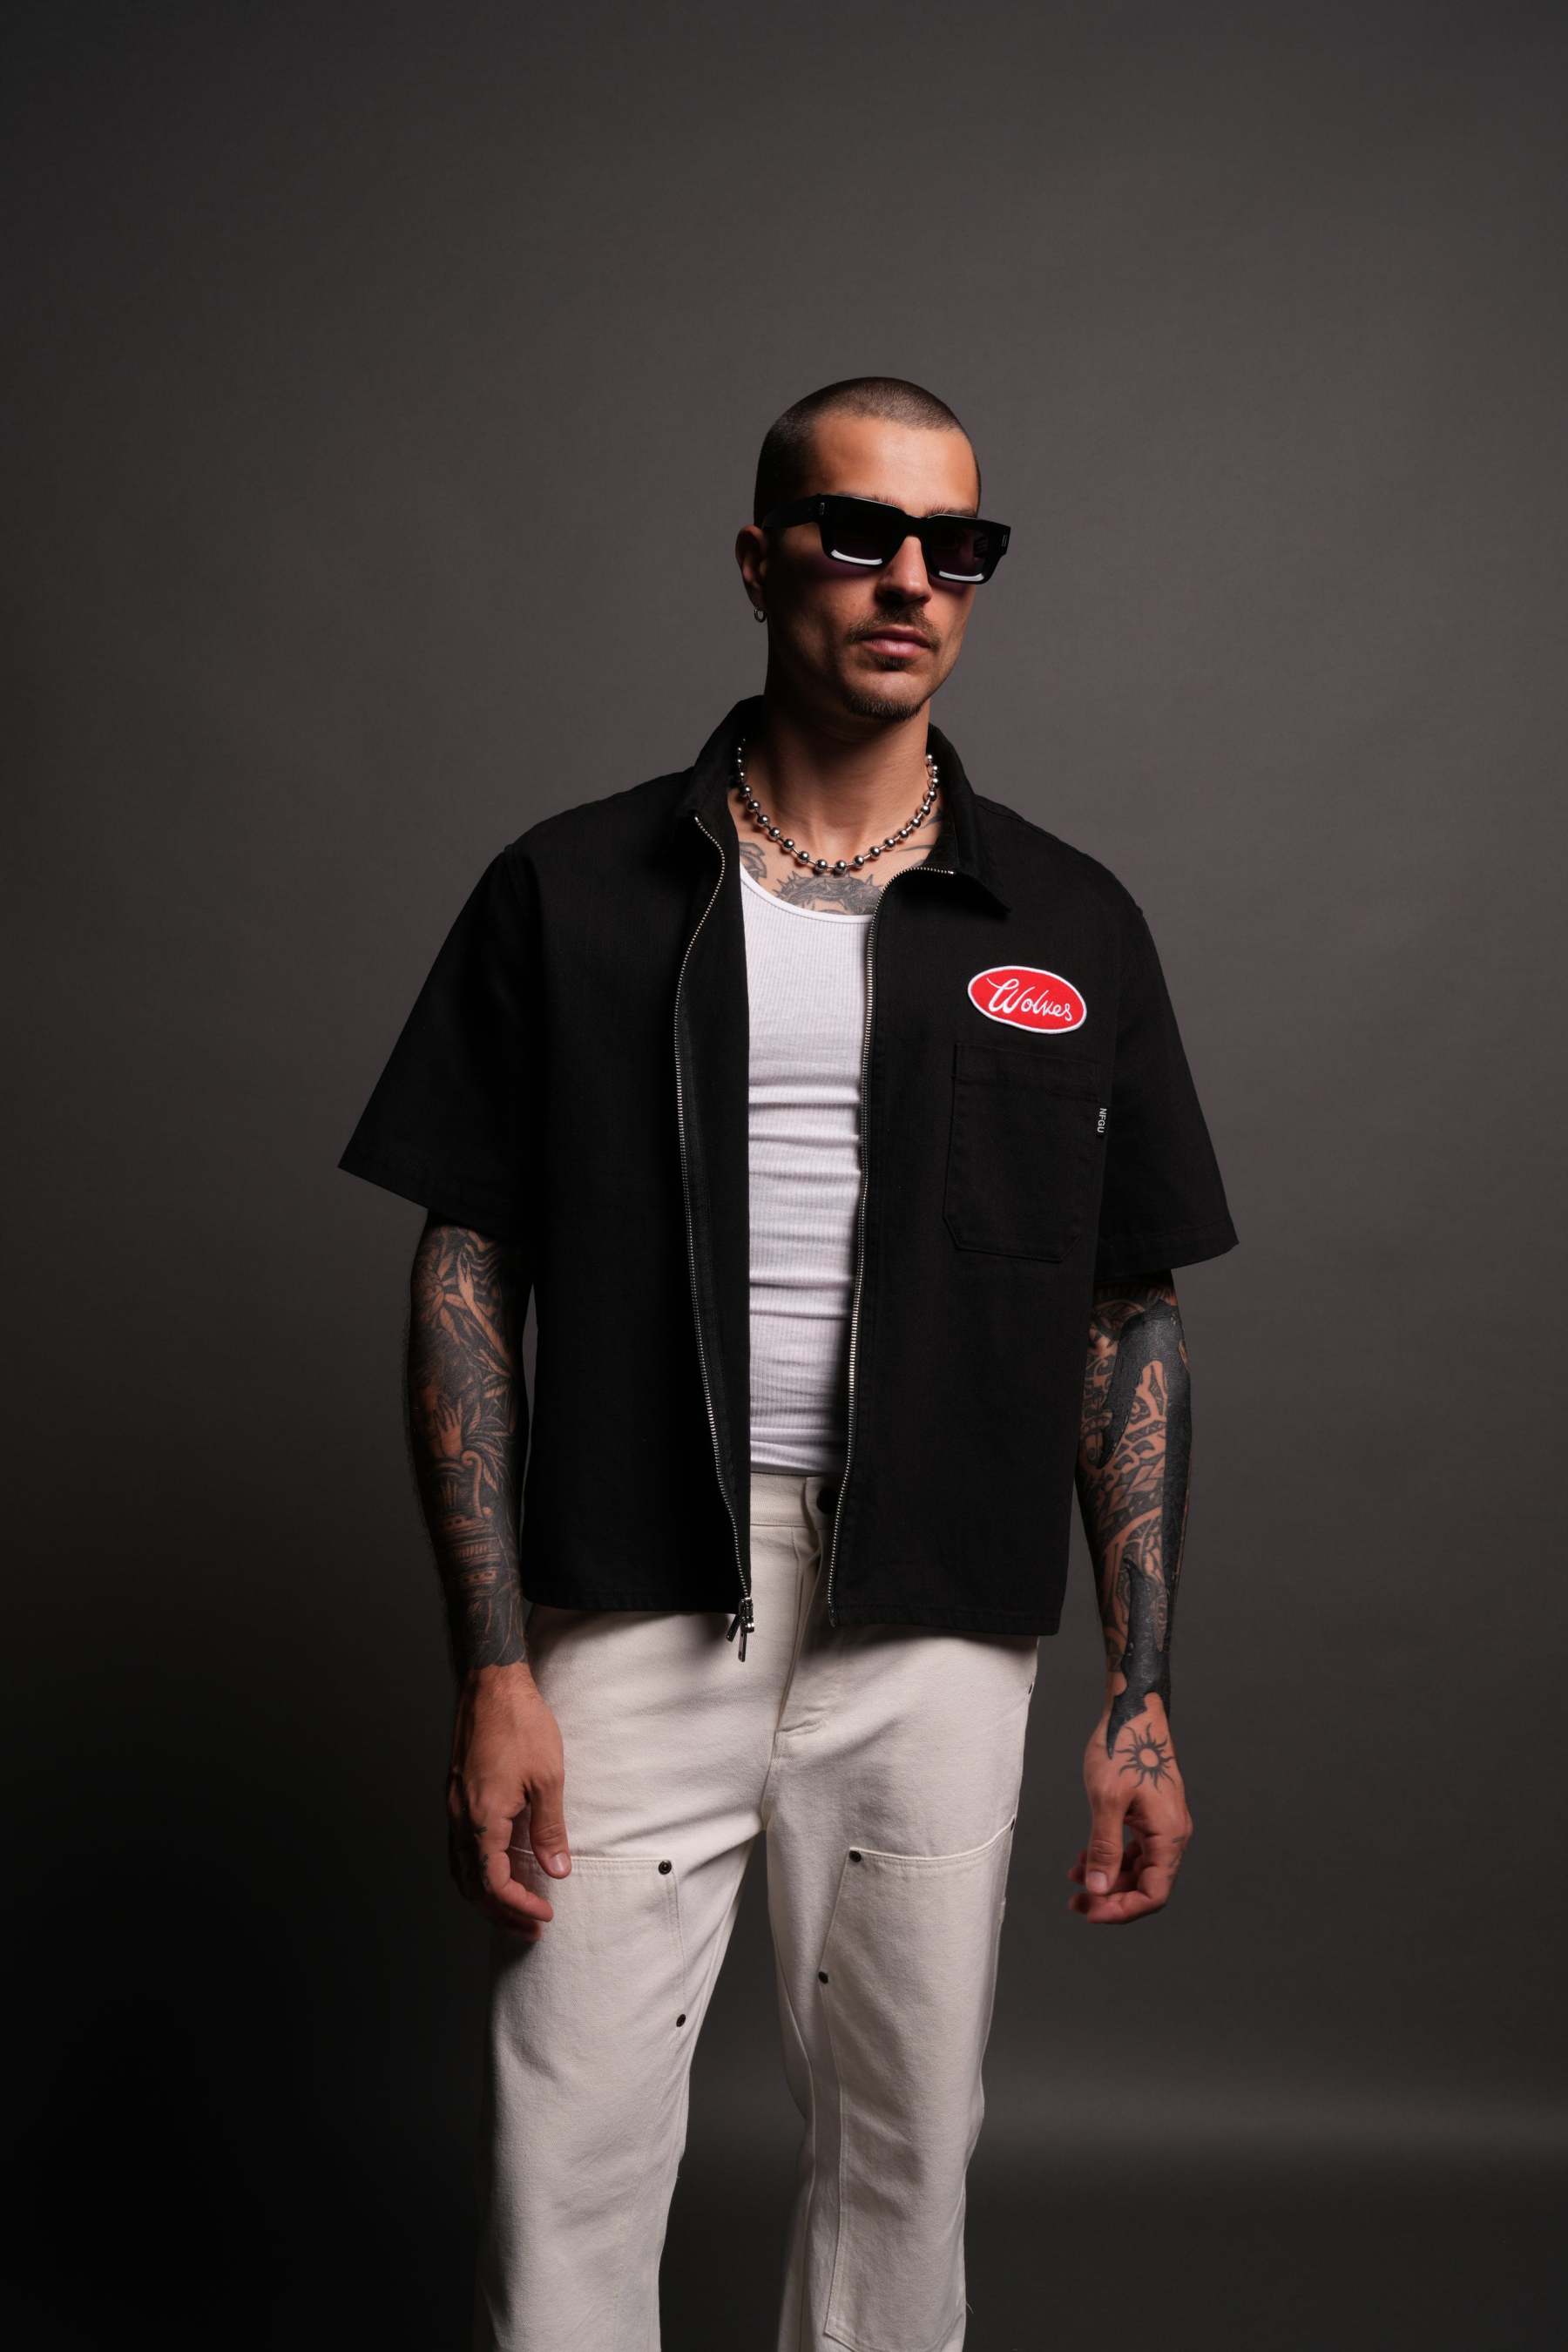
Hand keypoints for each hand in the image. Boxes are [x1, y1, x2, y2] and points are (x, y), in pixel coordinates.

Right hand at [447, 1661, 570, 1937]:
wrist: (492, 1684)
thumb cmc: (522, 1725)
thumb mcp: (547, 1779)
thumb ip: (549, 1830)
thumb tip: (556, 1871)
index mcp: (482, 1819)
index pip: (493, 1883)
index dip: (519, 1906)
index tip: (545, 1914)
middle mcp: (460, 1818)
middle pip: (471, 1885)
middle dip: (501, 1912)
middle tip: (531, 1926)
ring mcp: (454, 1807)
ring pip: (461, 1869)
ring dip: (486, 1895)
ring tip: (515, 1907)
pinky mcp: (457, 1795)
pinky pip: (460, 1848)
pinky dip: (477, 1871)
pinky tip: (499, 1868)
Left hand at [1067, 1690, 1191, 1922]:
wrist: (1134, 1710)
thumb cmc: (1124, 1746)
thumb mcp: (1107, 1799)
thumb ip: (1104, 1847)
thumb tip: (1098, 1888)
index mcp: (1168, 1835)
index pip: (1153, 1894)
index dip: (1121, 1909)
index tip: (1089, 1910)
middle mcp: (1171, 1834)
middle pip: (1146, 1885)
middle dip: (1111, 1897)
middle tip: (1076, 1902)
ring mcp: (1161, 1824)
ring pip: (1138, 1869)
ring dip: (1108, 1878)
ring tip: (1074, 1879)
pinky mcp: (1149, 1814)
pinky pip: (1134, 1849)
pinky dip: (1111, 1857)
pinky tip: (1084, 1857)